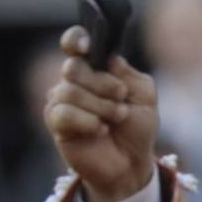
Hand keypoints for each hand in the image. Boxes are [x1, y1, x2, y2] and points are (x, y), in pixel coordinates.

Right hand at [44, 26, 157, 201]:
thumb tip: (110, 59)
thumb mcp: (145, 97)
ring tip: (117, 118)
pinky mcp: (56, 123)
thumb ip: (130, 74)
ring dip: (101, 106)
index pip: (75, 43)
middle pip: (74, 67)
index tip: (87, 47)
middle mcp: (74, 82)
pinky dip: (88, 121)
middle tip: (121, 98)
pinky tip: (101, 130)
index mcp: (94, 68)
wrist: (132, 162)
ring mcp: (61, 101)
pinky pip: (65, 113)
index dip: (76, 39)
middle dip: (103, 84)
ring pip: (71, 91)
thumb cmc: (136, 127)